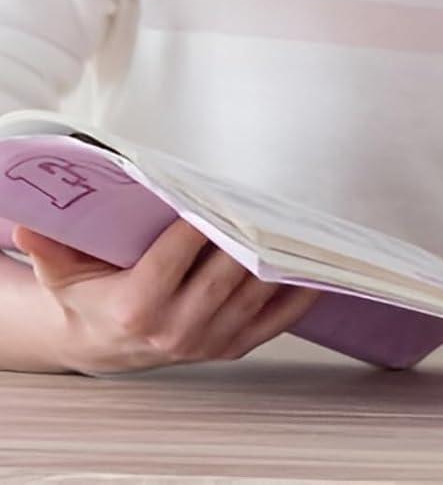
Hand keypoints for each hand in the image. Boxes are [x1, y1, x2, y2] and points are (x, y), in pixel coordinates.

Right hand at [13, 218, 323, 375]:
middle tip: (270, 201)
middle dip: (247, 235)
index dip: (200, 223)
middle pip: (223, 273)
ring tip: (297, 224)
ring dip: (279, 259)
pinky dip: (298, 295)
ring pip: (253, 293)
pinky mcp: (232, 347)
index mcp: (137, 306)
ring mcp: (208, 341)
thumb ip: (51, 246)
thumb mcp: (63, 271)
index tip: (218, 195)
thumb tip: (27, 221)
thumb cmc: (89, 295)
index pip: (177, 255)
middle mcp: (176, 330)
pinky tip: (315, 267)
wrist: (103, 344)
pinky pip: (274, 321)